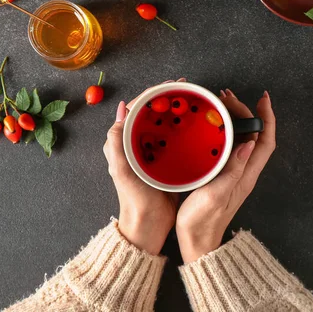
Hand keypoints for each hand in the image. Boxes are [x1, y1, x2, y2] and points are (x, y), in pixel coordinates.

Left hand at [103, 80, 184, 254]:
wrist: (147, 226)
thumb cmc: (134, 200)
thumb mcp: (121, 171)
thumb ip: (116, 143)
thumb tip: (122, 111)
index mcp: (124, 142)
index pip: (137, 108)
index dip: (153, 94)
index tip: (172, 85)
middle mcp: (137, 144)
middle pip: (153, 113)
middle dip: (168, 98)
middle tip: (187, 89)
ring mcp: (153, 152)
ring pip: (165, 124)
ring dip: (177, 111)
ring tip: (193, 101)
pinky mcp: (166, 161)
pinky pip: (175, 139)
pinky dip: (184, 129)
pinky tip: (196, 125)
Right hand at [176, 89, 275, 262]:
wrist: (196, 241)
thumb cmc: (203, 221)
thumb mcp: (216, 194)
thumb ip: (232, 170)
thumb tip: (249, 144)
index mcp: (246, 175)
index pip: (265, 141)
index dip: (267, 118)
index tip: (262, 99)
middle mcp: (244, 172)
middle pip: (254, 136)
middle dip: (247, 112)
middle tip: (229, 97)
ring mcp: (234, 173)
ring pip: (241, 139)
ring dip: (236, 119)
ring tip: (221, 104)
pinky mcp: (222, 175)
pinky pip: (229, 146)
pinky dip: (224, 131)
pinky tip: (212, 126)